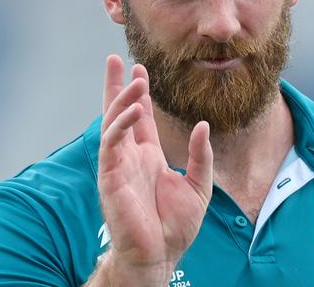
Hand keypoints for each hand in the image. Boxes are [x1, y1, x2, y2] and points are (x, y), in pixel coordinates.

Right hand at [97, 55, 212, 282]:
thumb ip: (200, 155)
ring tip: (132, 77)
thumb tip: (203, 125)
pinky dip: (120, 123)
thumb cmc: (175, 226)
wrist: (161, 255)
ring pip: (113, 122)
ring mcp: (118, 165)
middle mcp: (130, 156)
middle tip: (115, 59)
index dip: (139, 94)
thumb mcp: (198, 185)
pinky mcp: (110, 176)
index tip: (140, 70)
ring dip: (121, 98)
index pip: (140, 118)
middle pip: (119, 112)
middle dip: (116, 86)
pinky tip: (133, 108)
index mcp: (148, 156)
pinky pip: (112, 143)